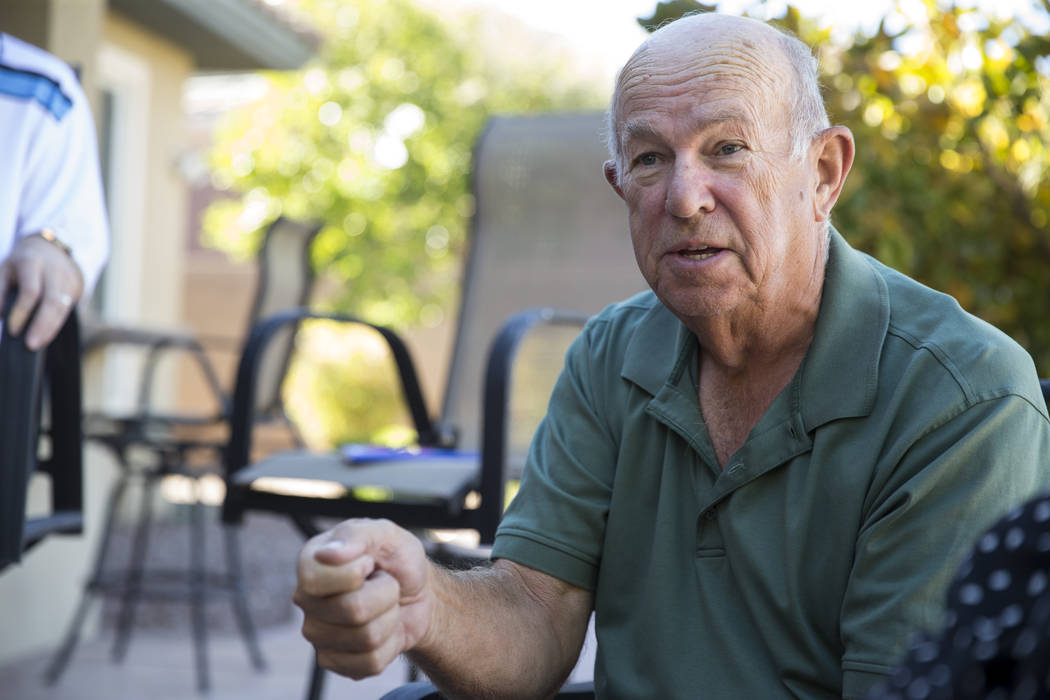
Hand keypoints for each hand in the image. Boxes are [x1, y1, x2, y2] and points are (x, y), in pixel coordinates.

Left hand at [0, 234, 82, 348]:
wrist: (51, 248)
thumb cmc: (22, 263)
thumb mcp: (6, 269)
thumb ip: (0, 291)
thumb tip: (0, 315)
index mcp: (32, 262)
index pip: (31, 291)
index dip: (22, 312)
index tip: (12, 331)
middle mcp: (53, 270)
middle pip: (52, 301)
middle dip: (42, 325)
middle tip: (31, 345)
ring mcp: (68, 279)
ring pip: (63, 308)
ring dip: (50, 329)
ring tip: (37, 344)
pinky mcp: (76, 288)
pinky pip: (67, 310)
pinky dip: (56, 324)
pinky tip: (46, 336)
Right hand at [294, 518, 431, 679]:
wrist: (417, 592)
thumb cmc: (397, 559)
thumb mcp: (385, 534)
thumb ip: (356, 535)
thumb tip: (326, 554)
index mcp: (310, 562)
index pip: (315, 580)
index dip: (354, 573)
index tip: (369, 562)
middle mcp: (306, 600)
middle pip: (351, 610)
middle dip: (386, 594)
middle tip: (387, 583)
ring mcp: (317, 634)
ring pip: (366, 638)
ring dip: (391, 618)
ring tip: (386, 604)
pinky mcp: (333, 661)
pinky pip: (370, 662)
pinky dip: (391, 644)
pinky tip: (385, 629)